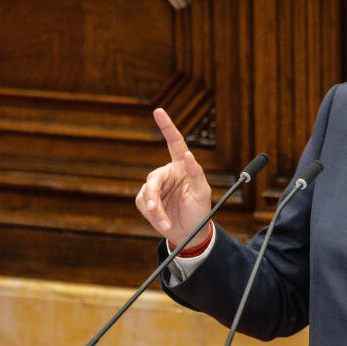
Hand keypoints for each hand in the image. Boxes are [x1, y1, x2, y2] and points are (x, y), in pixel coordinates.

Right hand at [135, 108, 212, 246]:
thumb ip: (197, 173)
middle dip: (154, 195)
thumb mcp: (203, 192)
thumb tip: (189, 155)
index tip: (158, 111)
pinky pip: (143, 203)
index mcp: (182, 167)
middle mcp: (168, 174)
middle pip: (154, 177)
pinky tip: (162, 222)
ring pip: (147, 192)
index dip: (167, 127)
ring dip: (155, 209)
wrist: (189, 234)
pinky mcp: (147, 201)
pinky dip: (152, 215)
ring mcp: (157, 187)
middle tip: (155, 209)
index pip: (174, 143)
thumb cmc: (199, 211)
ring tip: (165, 222)